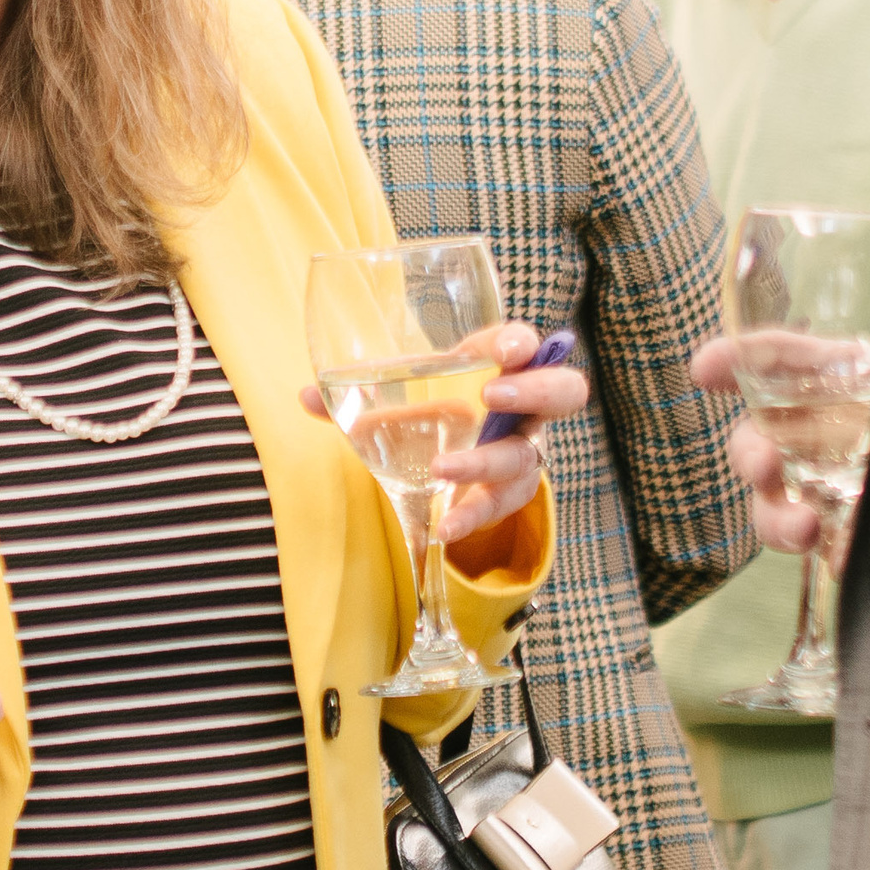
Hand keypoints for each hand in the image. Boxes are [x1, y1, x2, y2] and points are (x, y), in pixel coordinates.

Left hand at [302, 322, 590, 543]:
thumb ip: (354, 398)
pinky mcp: (510, 492)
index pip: (523, 343)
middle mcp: (522, 408)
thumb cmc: (426, 412)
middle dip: (536, 391)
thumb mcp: (395, 399)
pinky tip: (447, 526)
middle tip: (494, 397)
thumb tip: (305, 396)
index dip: (521, 342)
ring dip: (487, 463)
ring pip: (531, 456)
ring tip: (445, 470)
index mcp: (497, 366)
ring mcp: (522, 451)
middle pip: (564, 391)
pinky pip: (503, 506)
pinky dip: (473, 516)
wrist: (447, 462)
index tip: (506, 349)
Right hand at [689, 338, 831, 561]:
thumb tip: (866, 359)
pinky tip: (847, 555)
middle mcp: (815, 438)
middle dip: (749, 455)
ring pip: (775, 510)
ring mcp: (826, 493)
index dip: (734, 361)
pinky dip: (834, 553)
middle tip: (765, 465)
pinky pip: (829, 550)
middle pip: (756, 445)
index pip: (773, 361)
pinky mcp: (850, 539)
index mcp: (832, 383)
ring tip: (805, 530)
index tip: (704, 370)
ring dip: (777, 520)